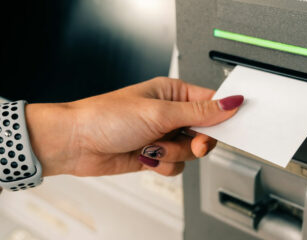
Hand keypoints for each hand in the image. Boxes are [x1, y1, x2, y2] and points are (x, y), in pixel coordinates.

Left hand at [24, 77, 242, 176]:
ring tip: (152, 147)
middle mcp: (170, 113)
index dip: (223, 116)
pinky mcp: (154, 155)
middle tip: (191, 143)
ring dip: (174, 154)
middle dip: (196, 142)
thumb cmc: (105, 117)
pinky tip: (146, 157)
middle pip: (205, 132)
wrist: (76, 143)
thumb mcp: (159, 112)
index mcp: (173, 93)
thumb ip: (199, 112)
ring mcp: (162, 135)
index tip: (231, 127)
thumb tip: (230, 103)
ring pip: (191, 152)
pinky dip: (163, 165)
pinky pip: (176, 165)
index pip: (211, 102)